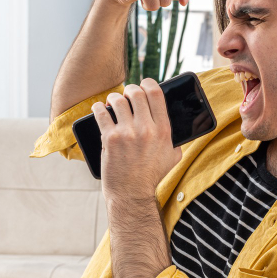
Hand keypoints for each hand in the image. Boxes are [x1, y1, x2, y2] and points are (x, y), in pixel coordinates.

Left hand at [93, 78, 182, 201]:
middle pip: (136, 93)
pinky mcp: (110, 139)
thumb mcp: (173, 157)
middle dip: (130, 89)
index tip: (144, 84)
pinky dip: (99, 108)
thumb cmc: (152, 176)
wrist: (132, 194)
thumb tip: (177, 127)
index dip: (148, 83)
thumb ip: (175, 140)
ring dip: (114, 98)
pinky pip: (102, 114)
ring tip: (112, 102)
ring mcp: (128, 133)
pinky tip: (99, 108)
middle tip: (126, 94)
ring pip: (118, 101)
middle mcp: (147, 129)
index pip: (156, 94)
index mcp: (163, 131)